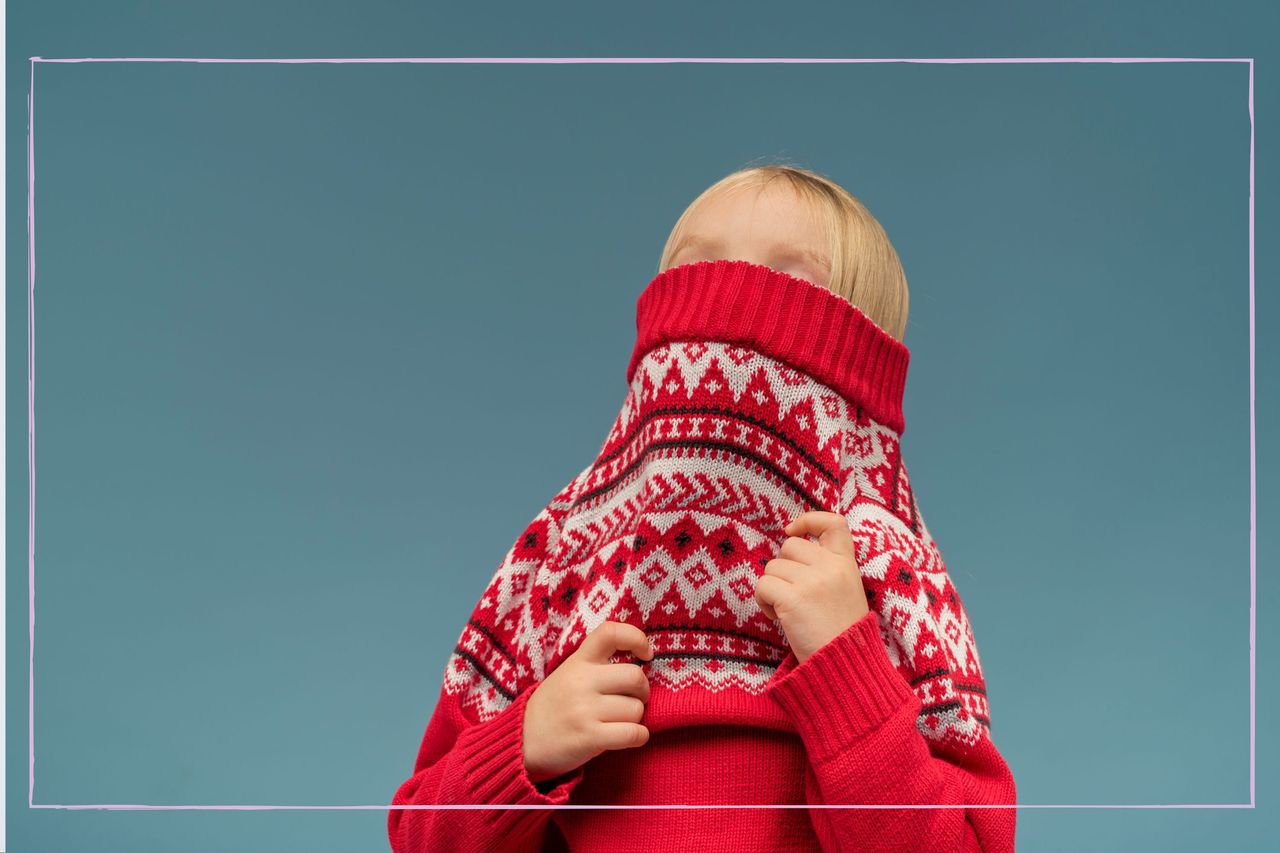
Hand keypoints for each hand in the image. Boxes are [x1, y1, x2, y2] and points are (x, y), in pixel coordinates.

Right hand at [522, 621, 653, 783]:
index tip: (645, 654)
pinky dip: (639, 736)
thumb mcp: (568, 674)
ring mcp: (584, 710)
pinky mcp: (589, 738)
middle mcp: (581, 681)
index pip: (610, 632)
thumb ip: (596, 665)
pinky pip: (633, 733)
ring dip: (635, 718)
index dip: (636, 638)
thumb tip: (640, 663)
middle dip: (643, 691)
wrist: (522, 742)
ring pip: (636, 709)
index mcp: (577, 661)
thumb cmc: (553, 707)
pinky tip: (629, 737)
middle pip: (636, 676)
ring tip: (618, 722)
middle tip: (633, 699)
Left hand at [754, 511, 869, 664]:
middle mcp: (831, 567)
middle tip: (793, 595)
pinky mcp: (793, 598)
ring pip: (772, 567)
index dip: (808, 519)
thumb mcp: (847, 591)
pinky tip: (779, 618)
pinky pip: (762, 586)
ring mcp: (812, 582)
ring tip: (788, 611)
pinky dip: (763, 602)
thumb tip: (791, 546)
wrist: (846, 668)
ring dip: (772, 588)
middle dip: (783, 569)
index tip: (792, 530)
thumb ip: (827, 568)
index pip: (833, 523)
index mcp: (847, 564)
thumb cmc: (841, 634)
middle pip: (788, 547)